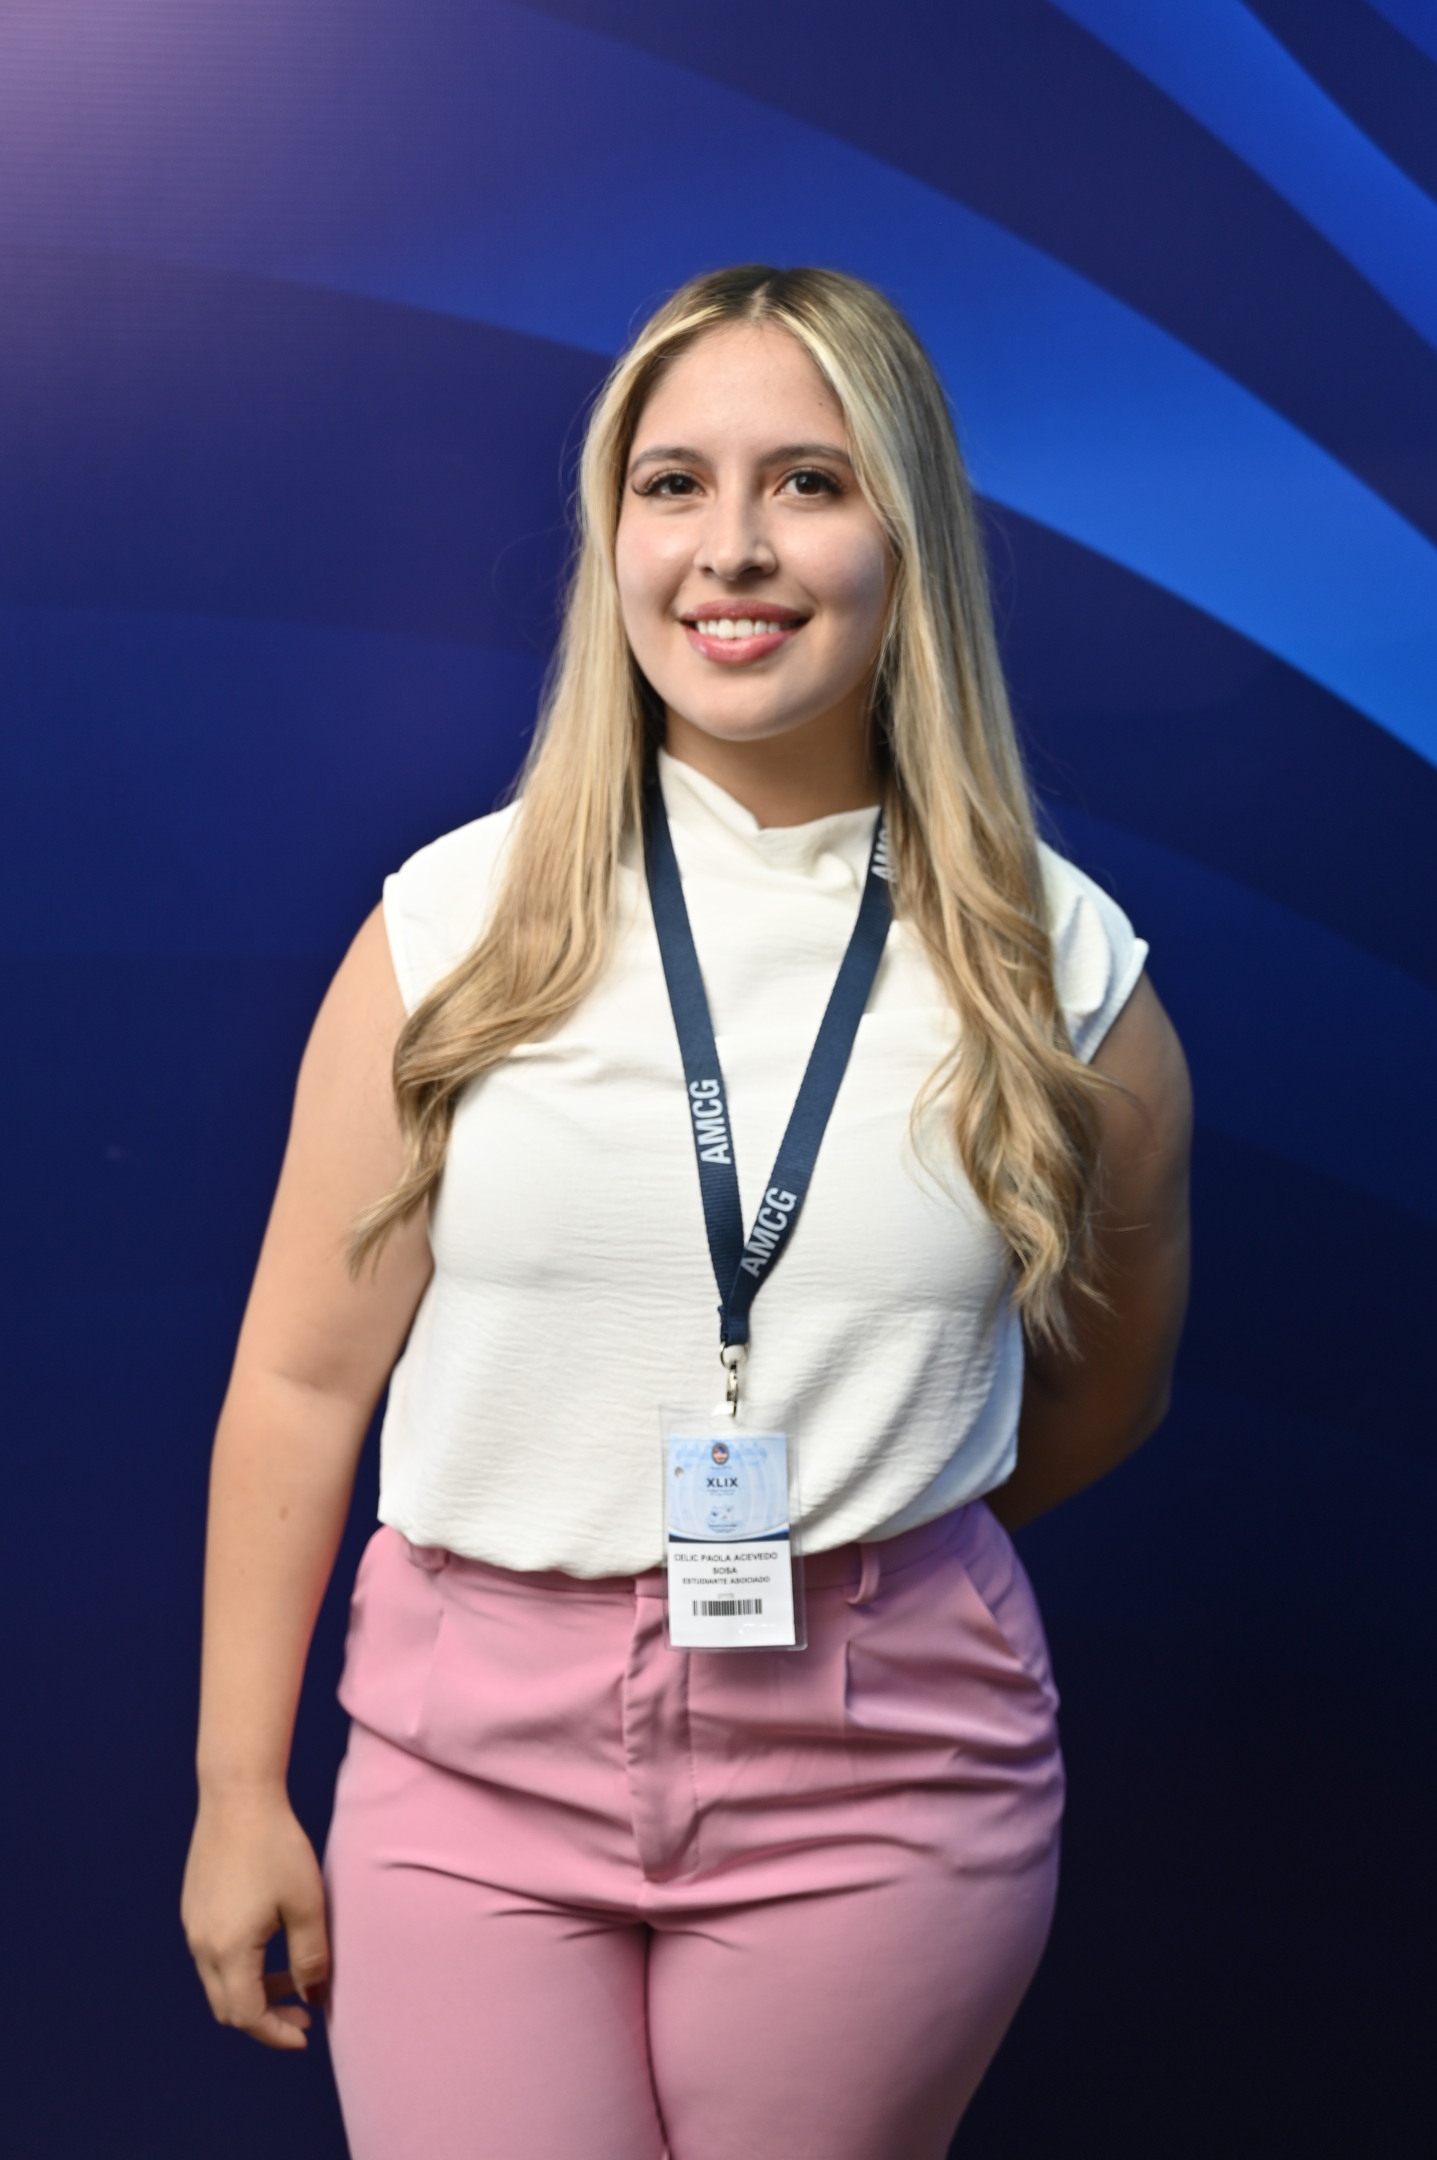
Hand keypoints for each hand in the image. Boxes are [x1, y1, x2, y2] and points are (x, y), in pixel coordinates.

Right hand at [181, 1788, 329, 2049]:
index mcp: (228, 1951)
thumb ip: (311, 1957)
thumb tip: (313, 1996)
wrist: (237, 1796)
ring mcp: (192, 1926)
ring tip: (290, 1975)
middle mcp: (202, 1945)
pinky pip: (212, 1955)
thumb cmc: (277, 1847)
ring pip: (218, 1982)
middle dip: (265, 2018)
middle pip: (227, 2007)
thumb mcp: (306, 1904)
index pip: (247, 2016)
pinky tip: (268, 1943)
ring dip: (252, 1990)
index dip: (276, 2033)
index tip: (306, 2034)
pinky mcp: (193, 1907)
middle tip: (302, 2009)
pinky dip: (239, 1966)